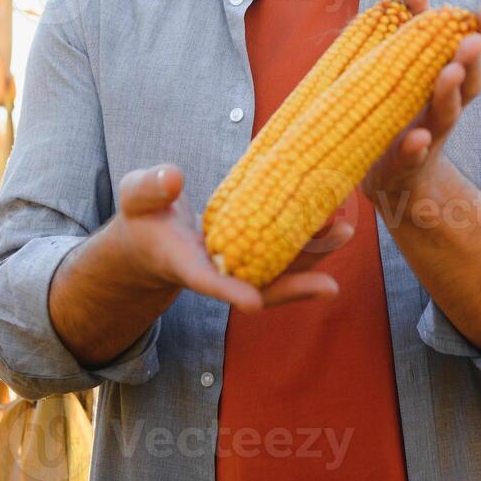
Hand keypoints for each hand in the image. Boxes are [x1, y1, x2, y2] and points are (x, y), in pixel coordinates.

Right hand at [107, 164, 353, 311]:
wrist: (155, 237)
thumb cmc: (144, 216)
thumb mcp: (136, 197)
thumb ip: (150, 188)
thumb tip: (173, 177)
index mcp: (185, 263)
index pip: (206, 280)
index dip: (229, 291)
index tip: (252, 303)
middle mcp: (219, 271)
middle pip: (259, 284)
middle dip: (294, 283)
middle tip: (329, 284)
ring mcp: (241, 265)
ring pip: (281, 269)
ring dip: (313, 257)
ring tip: (344, 233)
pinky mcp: (256, 252)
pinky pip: (287, 252)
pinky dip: (312, 243)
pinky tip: (339, 224)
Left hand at [361, 0, 480, 198]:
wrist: (394, 177)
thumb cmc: (406, 110)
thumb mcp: (409, 66)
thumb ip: (414, 27)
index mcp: (449, 80)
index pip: (472, 50)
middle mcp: (447, 106)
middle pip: (467, 82)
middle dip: (471, 60)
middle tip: (473, 39)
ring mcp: (429, 135)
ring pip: (445, 114)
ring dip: (449, 93)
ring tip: (450, 72)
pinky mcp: (406, 163)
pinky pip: (413, 155)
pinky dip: (416, 147)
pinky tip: (418, 138)